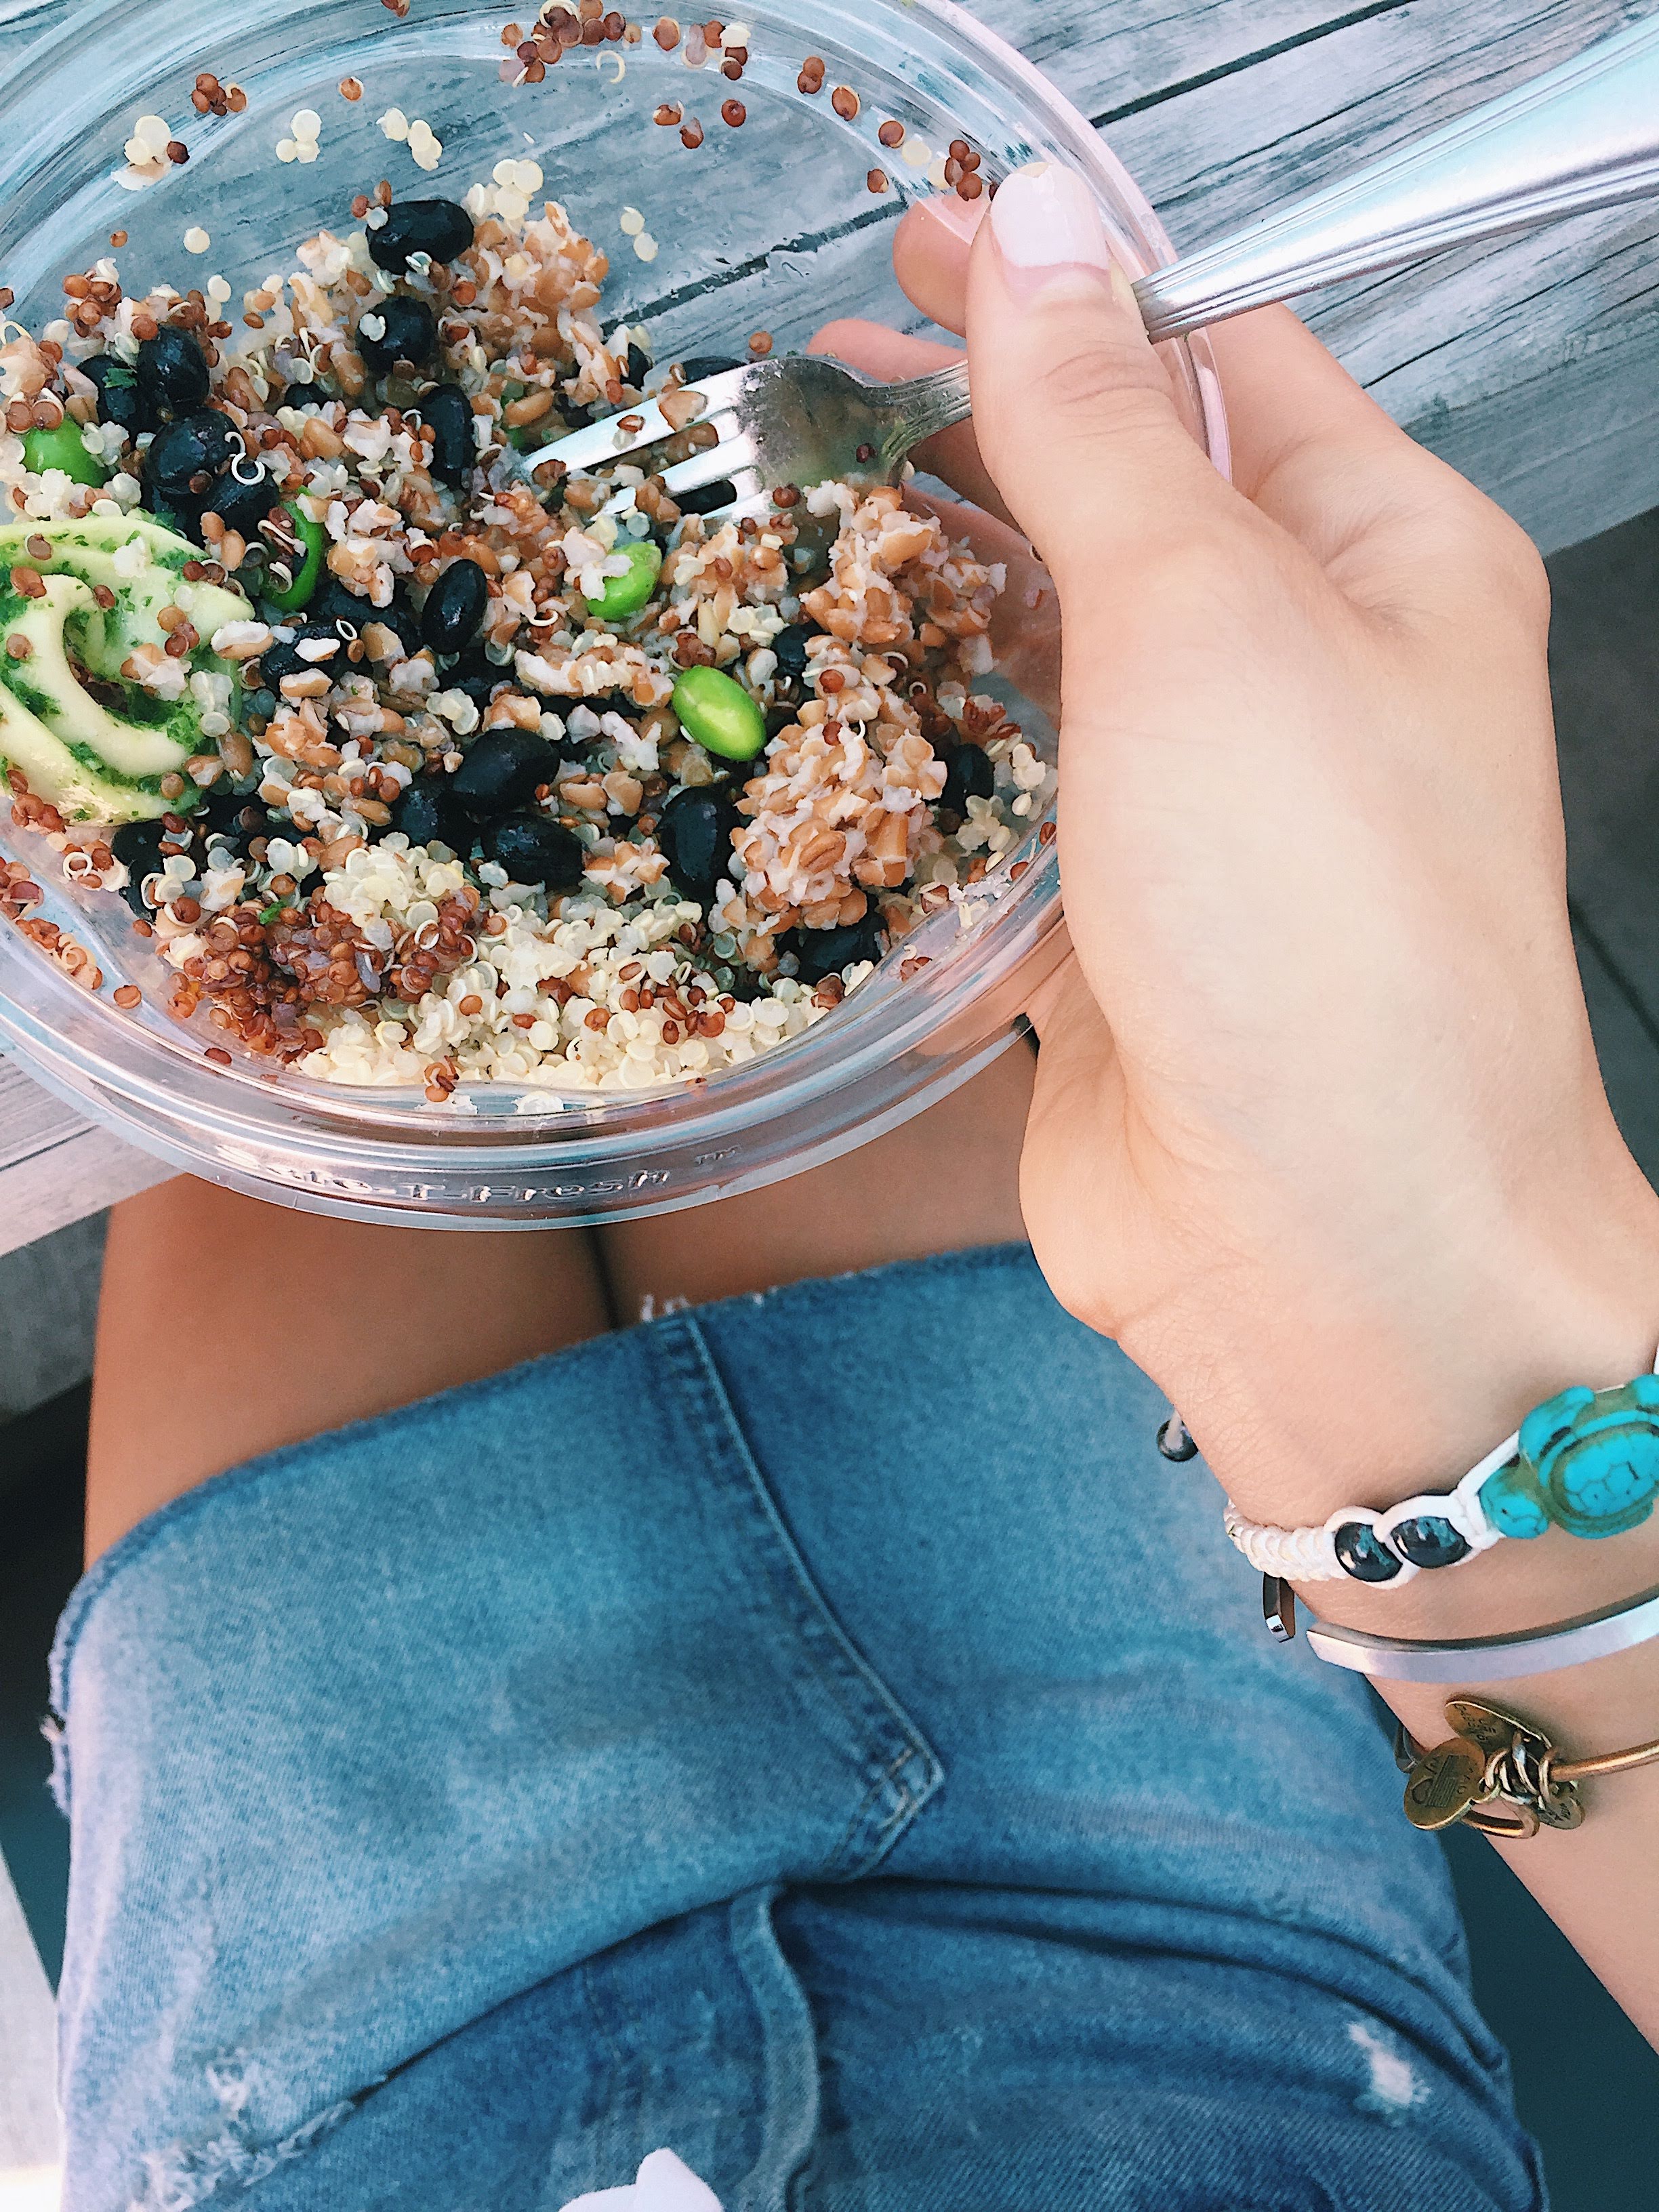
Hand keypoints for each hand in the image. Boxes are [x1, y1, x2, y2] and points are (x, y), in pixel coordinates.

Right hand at [820, 166, 1658, 1534]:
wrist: (1331, 1246)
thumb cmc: (1321, 926)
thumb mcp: (1205, 619)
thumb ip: (1099, 426)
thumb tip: (1033, 229)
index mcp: (1383, 555)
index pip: (1216, 361)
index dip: (1062, 298)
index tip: (913, 252)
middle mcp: (1307, 670)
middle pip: (1120, 502)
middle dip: (971, 436)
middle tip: (807, 386)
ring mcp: (1207, 805)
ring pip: (1051, 652)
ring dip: (930, 587)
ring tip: (791, 518)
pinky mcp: (1116, 921)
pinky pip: (1006, 799)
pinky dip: (921, 748)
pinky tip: (826, 704)